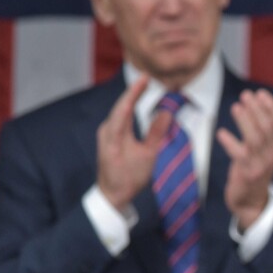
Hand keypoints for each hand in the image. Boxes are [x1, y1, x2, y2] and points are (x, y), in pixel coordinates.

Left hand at [97, 75, 171, 210]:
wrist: (111, 195)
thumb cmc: (130, 177)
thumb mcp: (148, 156)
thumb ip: (156, 132)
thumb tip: (166, 112)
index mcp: (114, 133)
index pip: (125, 105)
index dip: (135, 90)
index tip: (146, 77)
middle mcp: (107, 130)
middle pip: (121, 106)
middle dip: (135, 92)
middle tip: (148, 80)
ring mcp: (106, 134)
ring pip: (120, 112)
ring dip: (132, 100)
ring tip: (144, 89)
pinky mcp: (108, 138)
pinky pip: (119, 119)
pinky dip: (129, 110)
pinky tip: (136, 106)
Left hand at [216, 89, 272, 229]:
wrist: (251, 202)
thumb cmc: (254, 171)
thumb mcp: (263, 151)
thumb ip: (262, 133)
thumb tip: (252, 105)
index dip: (271, 106)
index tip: (260, 93)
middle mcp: (272, 154)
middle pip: (268, 127)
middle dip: (257, 109)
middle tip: (245, 95)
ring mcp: (260, 164)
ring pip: (256, 138)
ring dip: (246, 121)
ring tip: (236, 107)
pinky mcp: (247, 173)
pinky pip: (239, 154)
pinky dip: (230, 142)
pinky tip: (221, 133)